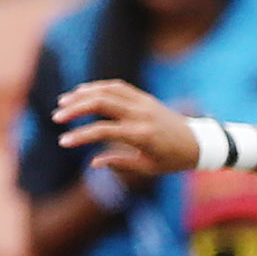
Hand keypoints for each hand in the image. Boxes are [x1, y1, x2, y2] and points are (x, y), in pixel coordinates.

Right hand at [54, 79, 199, 177]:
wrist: (199, 143)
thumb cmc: (173, 160)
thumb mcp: (148, 168)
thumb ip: (120, 163)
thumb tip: (93, 162)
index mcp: (142, 135)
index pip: (103, 130)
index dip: (80, 136)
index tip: (63, 142)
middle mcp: (141, 115)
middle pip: (101, 102)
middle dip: (75, 108)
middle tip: (57, 117)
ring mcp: (143, 103)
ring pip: (107, 90)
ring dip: (83, 94)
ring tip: (64, 103)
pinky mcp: (145, 97)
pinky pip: (117, 87)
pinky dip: (98, 88)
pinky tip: (83, 94)